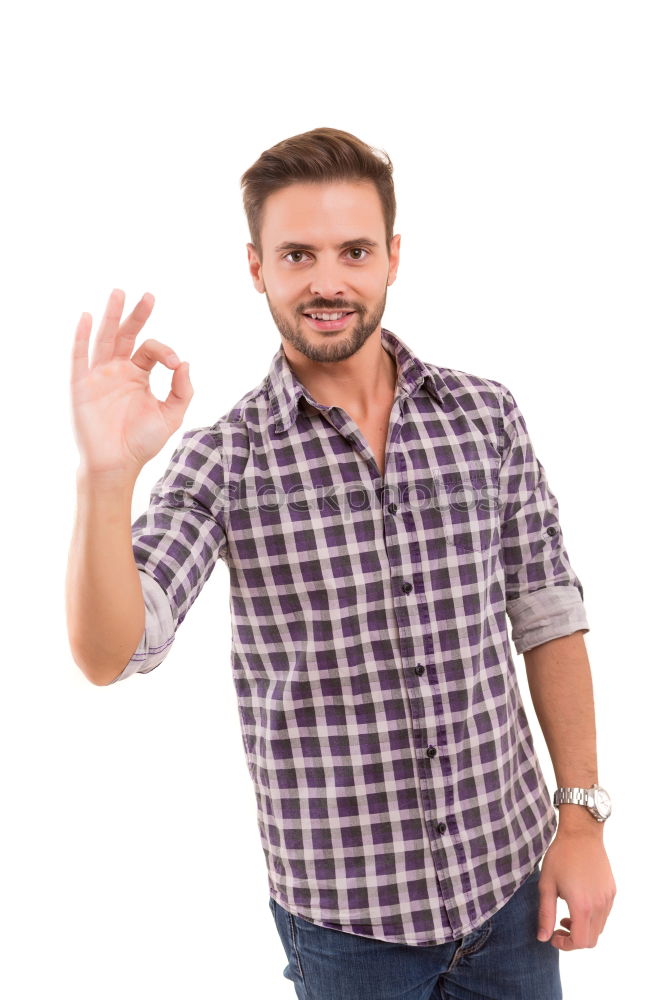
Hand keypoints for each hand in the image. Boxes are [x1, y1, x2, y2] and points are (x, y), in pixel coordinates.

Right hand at [70, 288, 192, 478]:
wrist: (118, 464)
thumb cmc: (142, 442)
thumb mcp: (171, 415)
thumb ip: (182, 389)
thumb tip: (185, 362)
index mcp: (138, 375)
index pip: (150, 349)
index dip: (165, 351)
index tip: (175, 364)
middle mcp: (117, 371)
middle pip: (126, 335)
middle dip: (136, 315)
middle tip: (148, 296)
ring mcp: (99, 376)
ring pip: (105, 339)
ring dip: (111, 316)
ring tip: (119, 293)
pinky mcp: (82, 386)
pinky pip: (80, 357)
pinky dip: (82, 337)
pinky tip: (88, 317)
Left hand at [537, 827, 615, 949]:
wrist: (581, 834)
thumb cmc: (560, 856)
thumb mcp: (546, 885)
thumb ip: (545, 914)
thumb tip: (543, 938)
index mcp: (582, 906)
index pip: (580, 942)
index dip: (565, 945)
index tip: (553, 936)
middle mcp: (599, 905)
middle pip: (591, 940)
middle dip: (574, 940)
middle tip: (558, 928)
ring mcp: (608, 898)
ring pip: (599, 928)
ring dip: (584, 929)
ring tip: (567, 915)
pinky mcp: (612, 891)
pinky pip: (604, 914)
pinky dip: (592, 918)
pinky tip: (579, 903)